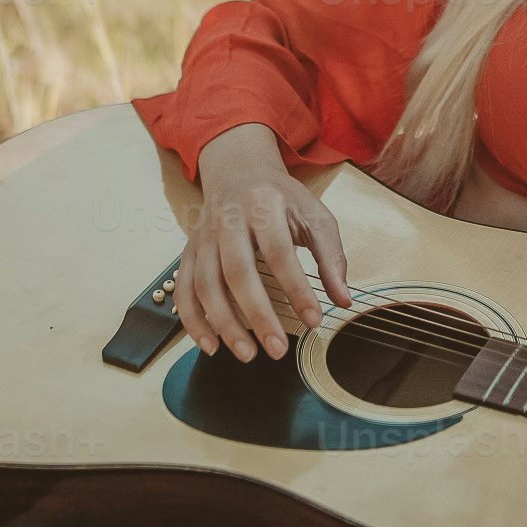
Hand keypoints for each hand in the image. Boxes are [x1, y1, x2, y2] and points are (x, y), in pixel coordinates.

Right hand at [179, 124, 351, 361]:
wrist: (238, 172)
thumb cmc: (281, 199)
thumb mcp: (313, 215)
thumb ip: (330, 257)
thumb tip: (342, 300)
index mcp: (263, 204)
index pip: (279, 251)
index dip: (296, 288)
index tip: (314, 321)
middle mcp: (227, 220)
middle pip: (237, 272)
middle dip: (257, 315)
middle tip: (277, 351)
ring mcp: (203, 238)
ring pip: (206, 285)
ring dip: (224, 324)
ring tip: (248, 355)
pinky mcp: (189, 252)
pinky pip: (184, 290)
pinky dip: (193, 321)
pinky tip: (211, 346)